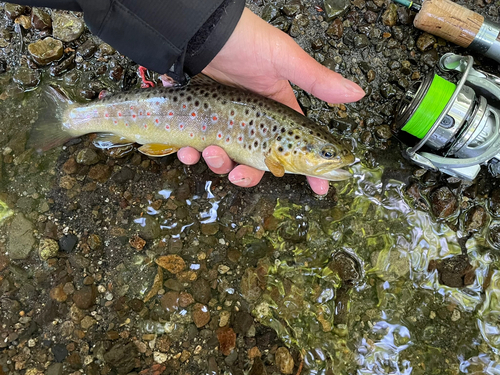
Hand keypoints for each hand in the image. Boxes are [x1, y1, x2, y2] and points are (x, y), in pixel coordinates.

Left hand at [177, 8, 364, 194]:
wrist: (201, 31)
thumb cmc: (245, 41)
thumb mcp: (284, 60)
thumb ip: (317, 80)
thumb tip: (357, 93)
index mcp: (277, 112)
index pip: (298, 148)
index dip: (310, 170)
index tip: (321, 190)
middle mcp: (253, 123)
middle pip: (257, 164)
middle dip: (248, 175)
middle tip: (237, 174)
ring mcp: (226, 124)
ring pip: (227, 160)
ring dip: (217, 164)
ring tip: (209, 151)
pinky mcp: (202, 123)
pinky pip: (198, 149)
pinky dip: (191, 155)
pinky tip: (188, 150)